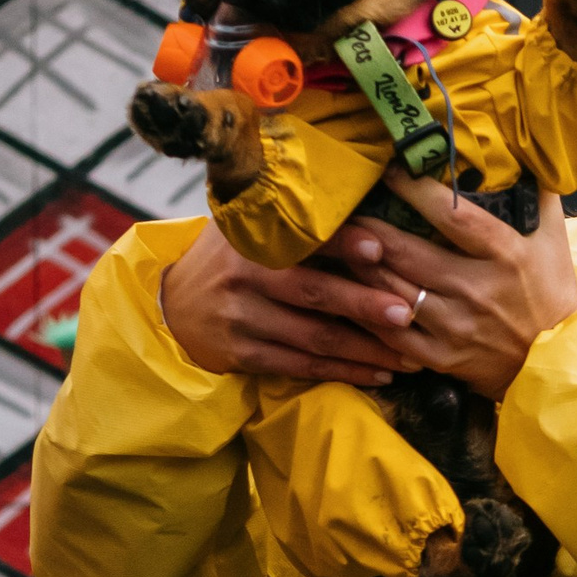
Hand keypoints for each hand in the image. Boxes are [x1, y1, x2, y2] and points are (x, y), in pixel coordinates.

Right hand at [158, 221, 416, 388]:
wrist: (169, 304)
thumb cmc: (227, 259)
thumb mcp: (244, 227)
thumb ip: (291, 219)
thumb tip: (363, 202)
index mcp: (250, 236)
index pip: (303, 238)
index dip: (341, 242)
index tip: (379, 249)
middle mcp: (244, 276)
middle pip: (313, 293)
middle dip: (363, 304)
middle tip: (407, 312)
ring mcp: (242, 319)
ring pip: (313, 338)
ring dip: (364, 350)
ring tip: (407, 355)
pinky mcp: (244, 355)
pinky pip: (301, 366)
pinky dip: (342, 372)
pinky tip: (377, 374)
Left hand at [352, 174, 576, 399]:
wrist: (559, 362)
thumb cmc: (553, 293)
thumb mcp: (554, 240)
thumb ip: (539, 194)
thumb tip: (529, 150)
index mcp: (505, 253)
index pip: (452, 214)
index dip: (414, 189)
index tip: (390, 170)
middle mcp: (476, 289)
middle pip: (407, 252)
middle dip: (369, 228)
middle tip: (347, 209)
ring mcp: (456, 326)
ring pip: (392, 291)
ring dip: (361, 267)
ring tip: (342, 247)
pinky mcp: (443, 356)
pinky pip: (391, 333)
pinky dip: (367, 313)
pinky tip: (352, 294)